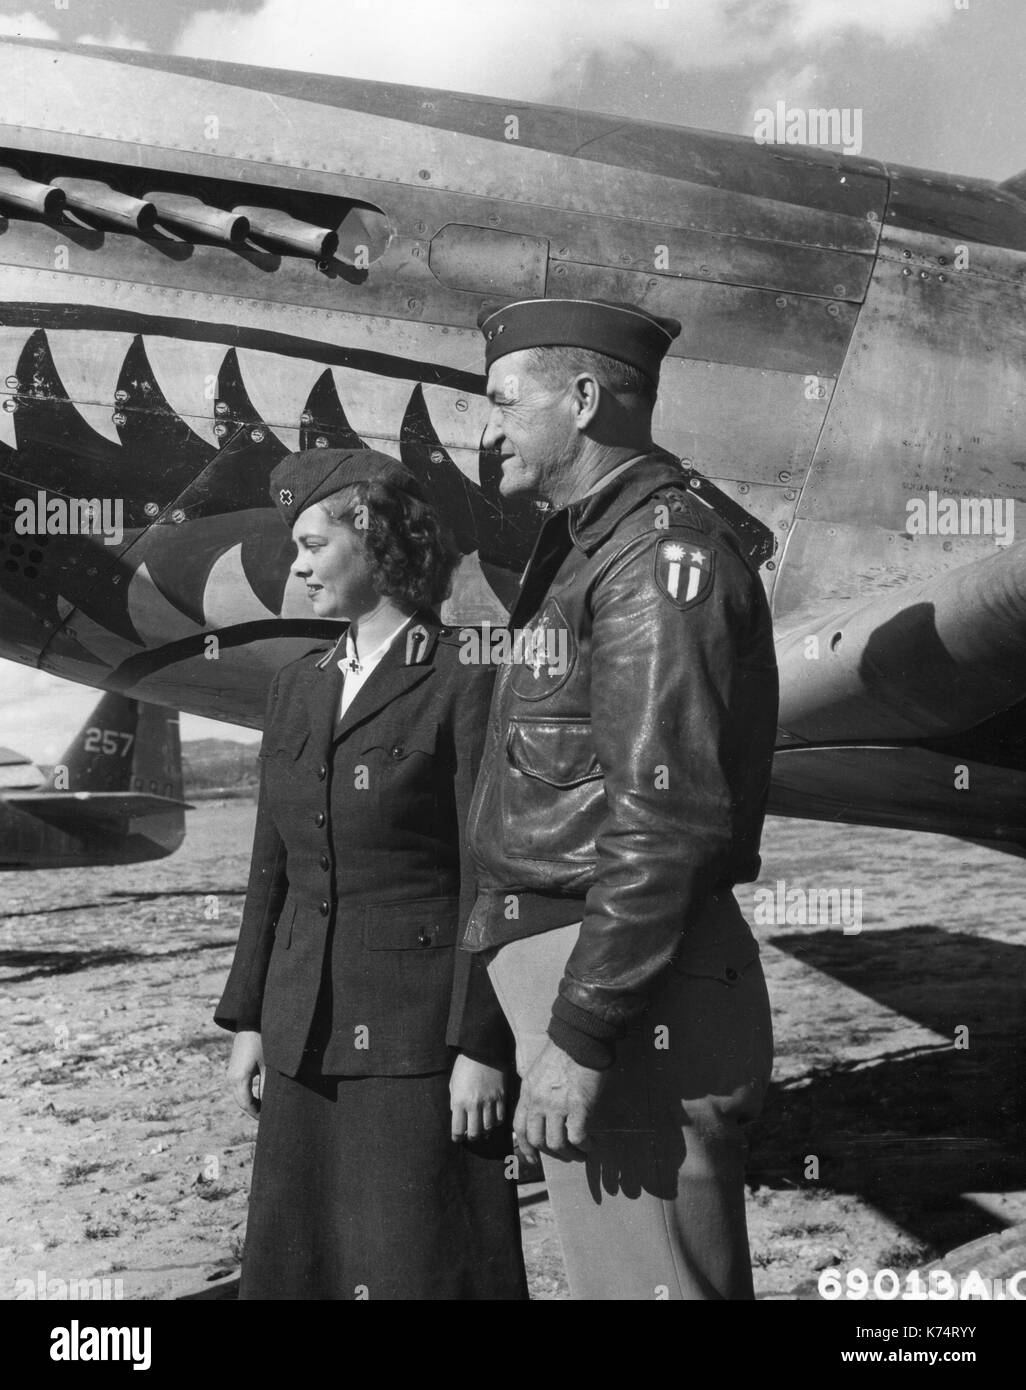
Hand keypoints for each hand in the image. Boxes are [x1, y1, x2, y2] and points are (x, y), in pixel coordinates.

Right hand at [227, 1030, 264, 1118]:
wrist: (250, 1023)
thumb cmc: (262, 1043)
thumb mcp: (268, 1066)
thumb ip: (267, 1086)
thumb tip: (269, 1105)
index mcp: (239, 1079)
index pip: (247, 1105)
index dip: (257, 1114)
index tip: (268, 1121)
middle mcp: (232, 1079)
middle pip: (242, 1103)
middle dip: (255, 1111)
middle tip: (268, 1118)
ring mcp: (231, 1074)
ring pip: (240, 1096)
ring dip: (252, 1103)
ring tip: (266, 1109)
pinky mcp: (234, 1069)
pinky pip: (240, 1088)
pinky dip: (249, 1095)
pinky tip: (260, 1097)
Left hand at [450, 1054, 505, 1141]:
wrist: (482, 1049)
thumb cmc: (464, 1066)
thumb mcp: (453, 1084)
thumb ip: (454, 1102)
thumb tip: (458, 1117)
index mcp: (459, 1101)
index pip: (457, 1130)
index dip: (457, 1138)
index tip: (458, 1138)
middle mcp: (474, 1104)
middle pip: (474, 1133)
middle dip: (472, 1137)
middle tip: (471, 1135)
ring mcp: (489, 1101)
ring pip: (489, 1128)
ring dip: (485, 1131)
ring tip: (483, 1129)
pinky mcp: (501, 1096)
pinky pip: (501, 1117)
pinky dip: (497, 1122)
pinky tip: (493, 1120)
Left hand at [514, 1040, 605, 1163]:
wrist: (581, 1039)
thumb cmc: (563, 1052)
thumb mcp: (537, 1070)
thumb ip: (535, 1090)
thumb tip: (538, 1109)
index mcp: (528, 1093)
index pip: (519, 1128)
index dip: (525, 1147)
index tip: (533, 1158)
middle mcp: (539, 1102)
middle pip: (537, 1140)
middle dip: (550, 1154)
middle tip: (564, 1156)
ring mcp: (558, 1106)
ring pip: (557, 1144)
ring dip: (570, 1154)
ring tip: (582, 1154)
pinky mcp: (579, 1107)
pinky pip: (578, 1137)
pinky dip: (586, 1145)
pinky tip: (593, 1143)